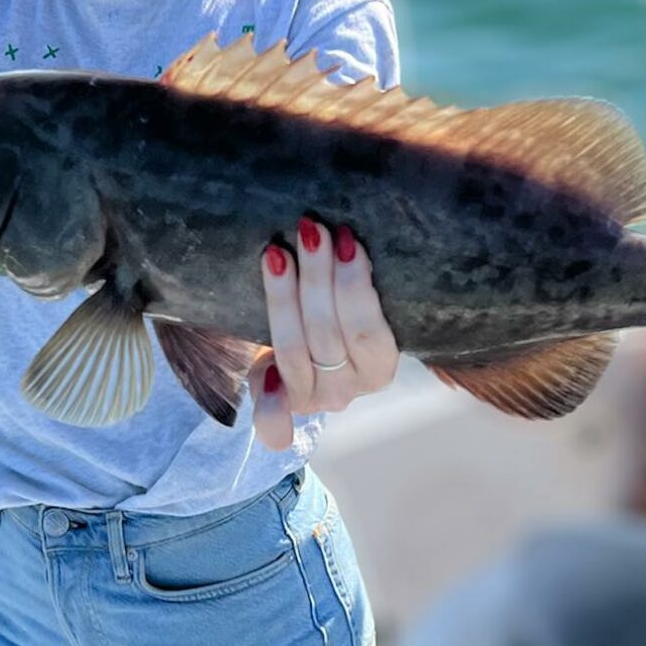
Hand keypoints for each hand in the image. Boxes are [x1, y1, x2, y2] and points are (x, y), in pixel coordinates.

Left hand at [247, 218, 399, 450]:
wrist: (307, 340)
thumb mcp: (355, 303)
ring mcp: (314, 399)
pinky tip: (265, 375)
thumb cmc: (335, 311)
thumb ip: (363, 285)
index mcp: (380, 365)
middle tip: (310, 229)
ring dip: (284, 298)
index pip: (368, 329)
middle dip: (318, 275)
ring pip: (294, 349)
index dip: (356, 287)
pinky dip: (269, 407)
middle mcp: (349, 389)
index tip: (347, 242)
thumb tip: (358, 250)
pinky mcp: (280, 404)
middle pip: (327, 332)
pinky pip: (273, 417)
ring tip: (278, 252)